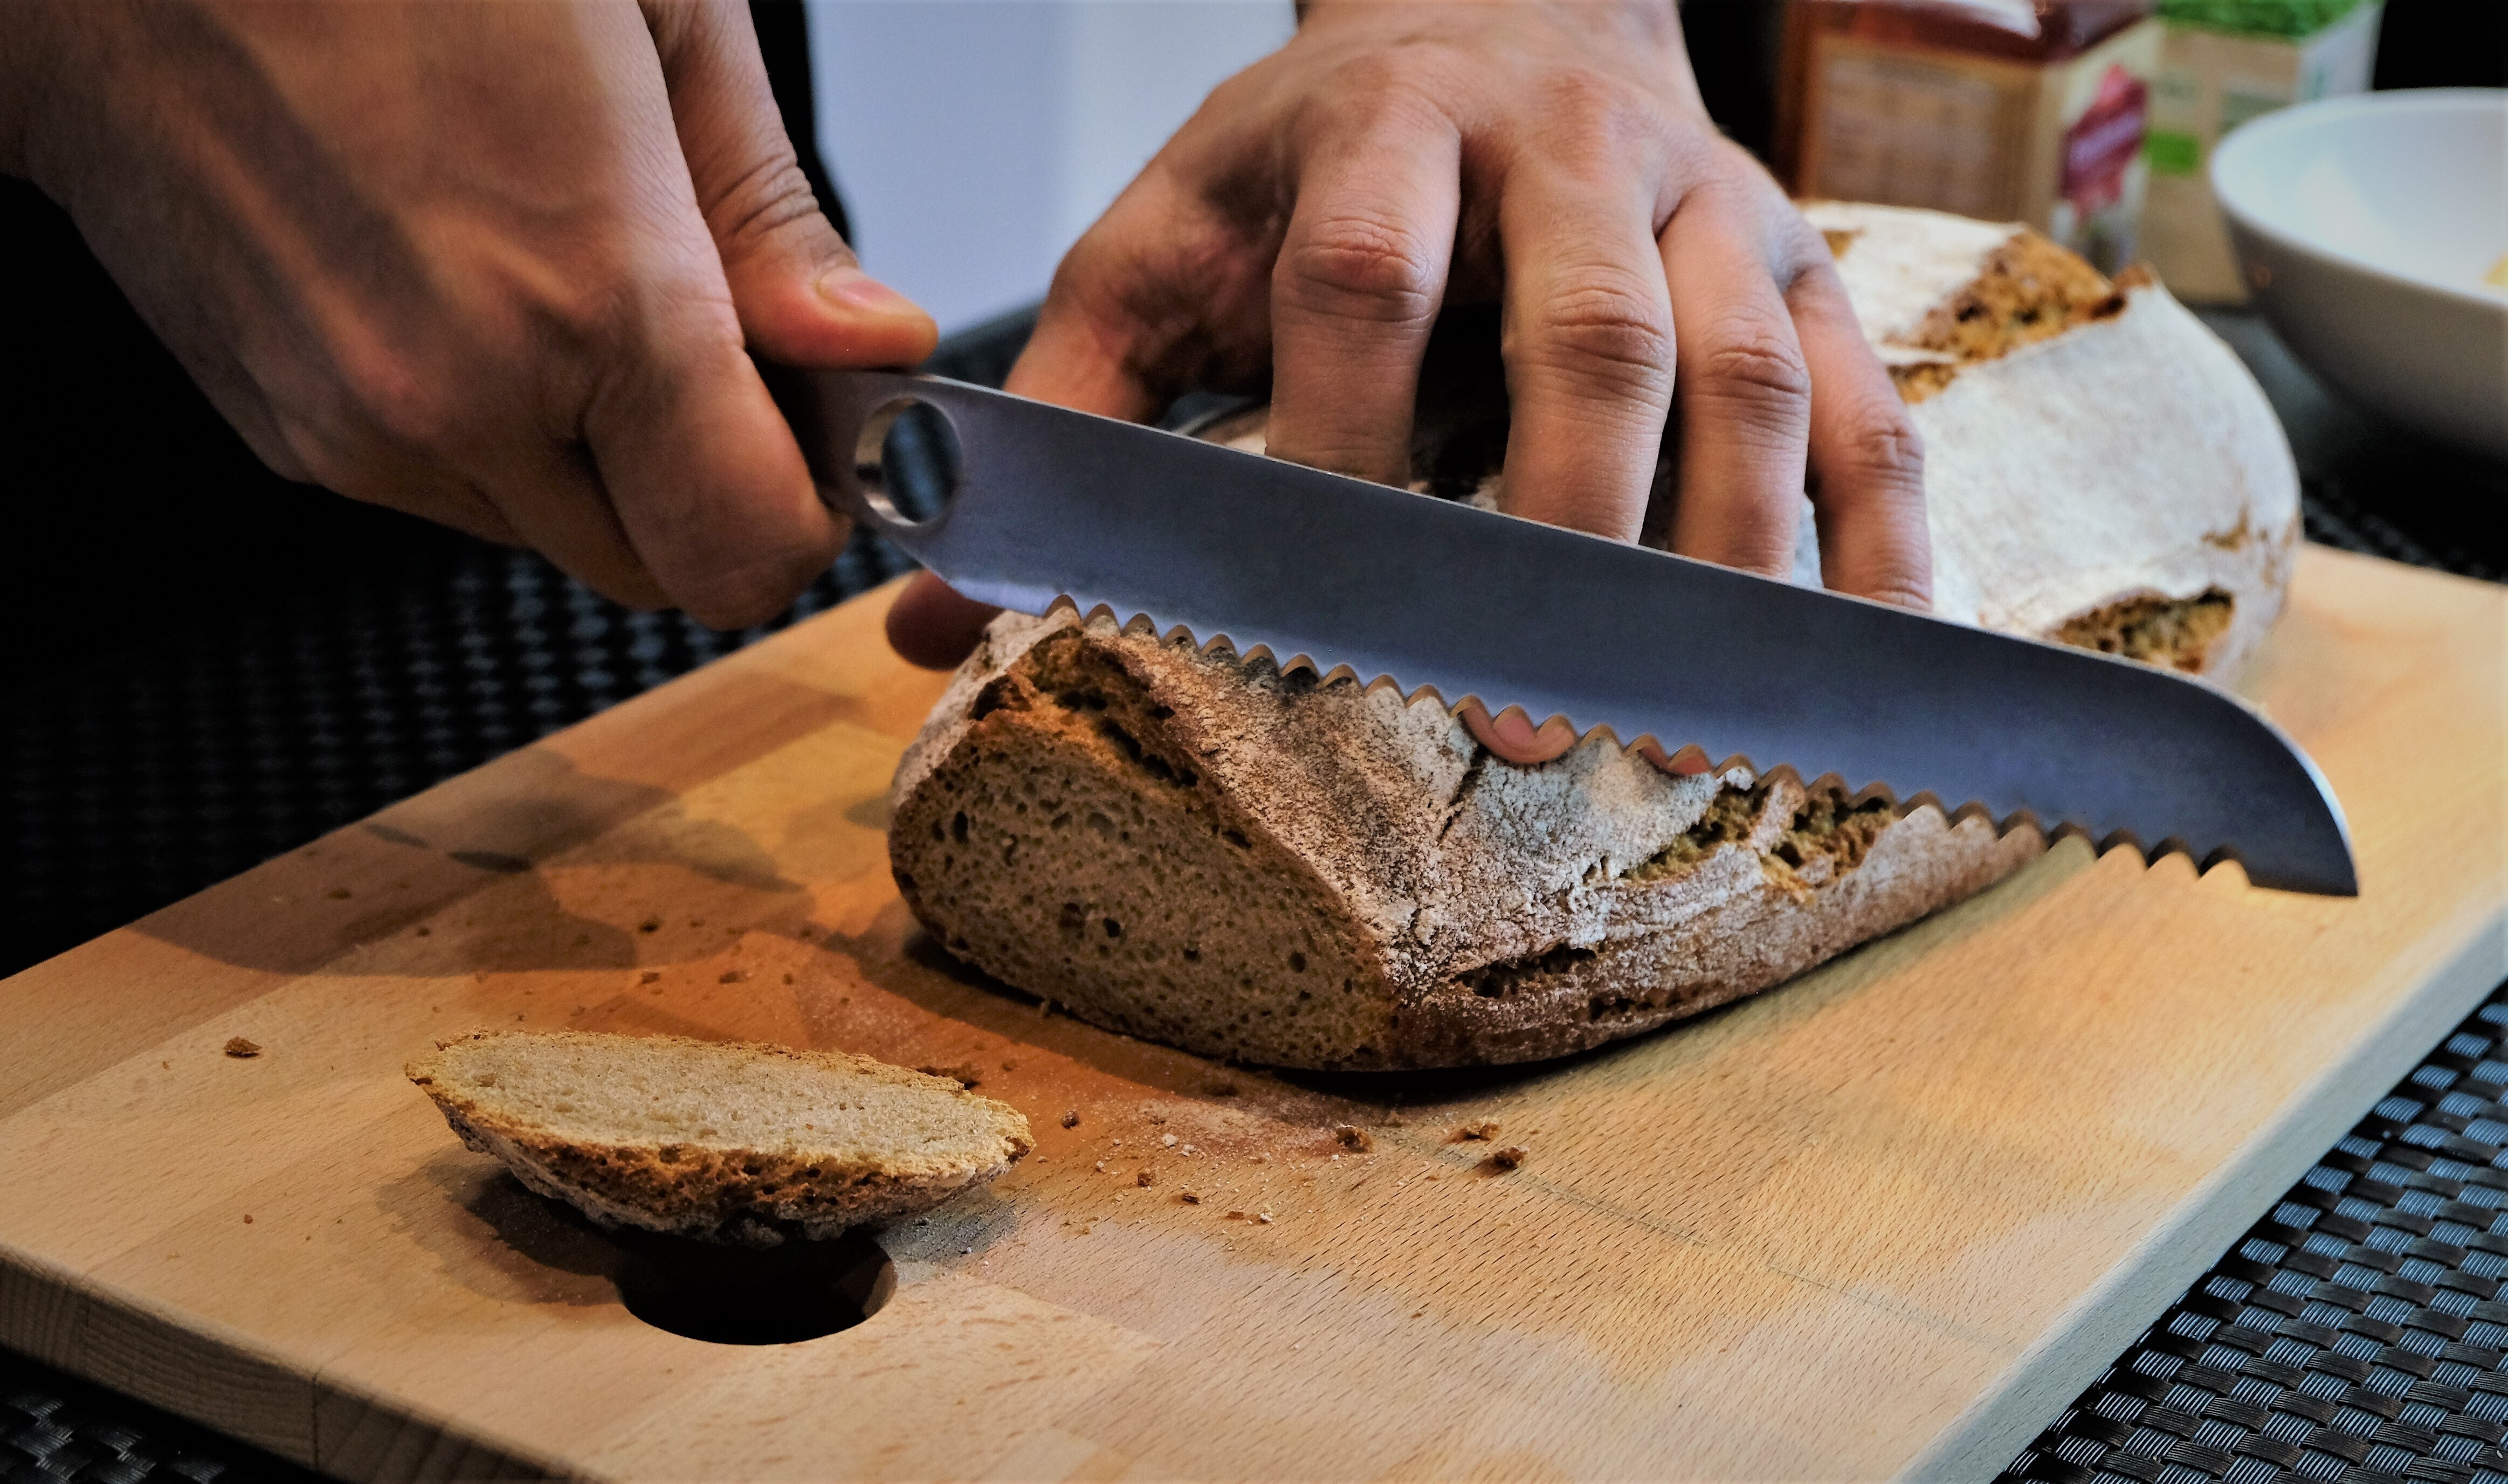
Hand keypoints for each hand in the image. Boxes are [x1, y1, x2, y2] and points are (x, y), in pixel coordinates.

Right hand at [0, 0, 934, 627]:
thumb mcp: (654, 12)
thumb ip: (772, 219)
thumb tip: (869, 347)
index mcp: (584, 296)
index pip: (750, 549)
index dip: (809, 504)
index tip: (817, 426)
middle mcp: (460, 399)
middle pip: (663, 569)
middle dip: (710, 484)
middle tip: (703, 341)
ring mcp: (356, 429)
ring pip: (554, 535)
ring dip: (595, 453)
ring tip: (556, 274)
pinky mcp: (286, 430)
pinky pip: (448, 490)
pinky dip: (492, 426)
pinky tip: (465, 281)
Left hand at [887, 0, 1929, 769]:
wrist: (1506, 7)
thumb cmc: (1320, 160)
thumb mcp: (1168, 238)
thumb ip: (1074, 404)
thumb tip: (934, 603)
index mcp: (1387, 128)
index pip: (1368, 279)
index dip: (1344, 439)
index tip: (1311, 607)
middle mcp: (1571, 152)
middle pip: (1594, 332)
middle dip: (1561, 533)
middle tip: (1522, 723)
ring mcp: (1713, 203)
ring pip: (1749, 378)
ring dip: (1725, 565)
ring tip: (1684, 733)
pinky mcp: (1808, 267)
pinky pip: (1867, 409)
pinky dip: (1875, 547)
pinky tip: (1852, 669)